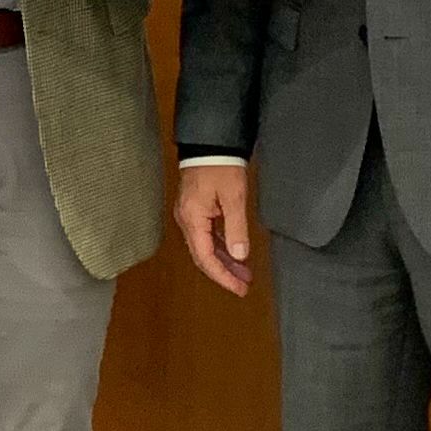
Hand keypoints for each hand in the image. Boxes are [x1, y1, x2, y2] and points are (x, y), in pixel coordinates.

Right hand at [177, 163, 254, 295]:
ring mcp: (189, 215)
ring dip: (224, 261)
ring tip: (243, 273)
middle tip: (243, 286)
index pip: (206, 258)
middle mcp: (186, 221)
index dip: (223, 276)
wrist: (209, 142)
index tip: (239, 288)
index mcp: (193, 220)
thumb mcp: (234, 197)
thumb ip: (236, 228)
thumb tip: (240, 256)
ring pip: (205, 247)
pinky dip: (220, 247)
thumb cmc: (220, 165)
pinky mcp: (195, 209)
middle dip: (224, 273)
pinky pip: (206, 235)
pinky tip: (234, 252)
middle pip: (203, 256)